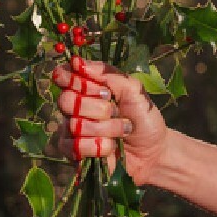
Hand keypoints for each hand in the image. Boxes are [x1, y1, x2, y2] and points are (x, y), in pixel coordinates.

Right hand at [52, 56, 168, 185]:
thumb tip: (78, 62)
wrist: (153, 150)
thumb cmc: (143, 117)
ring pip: (75, 125)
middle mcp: (75, 107)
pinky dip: (99, 147)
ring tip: (122, 131)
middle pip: (66, 100)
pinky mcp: (74, 153)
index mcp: (86, 88)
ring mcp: (71, 131)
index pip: (64, 76)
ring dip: (106, 129)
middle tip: (115, 111)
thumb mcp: (133, 90)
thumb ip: (108, 74)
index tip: (98, 87)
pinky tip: (111, 146)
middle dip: (97, 107)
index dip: (73, 79)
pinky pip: (75, 147)